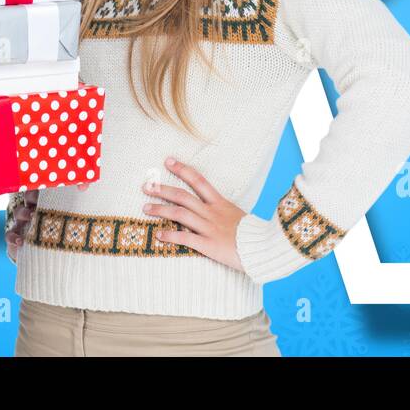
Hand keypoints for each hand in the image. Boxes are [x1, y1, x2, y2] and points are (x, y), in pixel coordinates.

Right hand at [5, 181, 91, 261]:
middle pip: (29, 196)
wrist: (56, 259)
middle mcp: (34, 208)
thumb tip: (85, 188)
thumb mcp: (73, 219)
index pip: (44, 187)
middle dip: (33, 196)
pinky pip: (9, 234)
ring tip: (32, 217)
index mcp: (48, 202)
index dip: (44, 184)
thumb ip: (78, 200)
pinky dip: (12, 237)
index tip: (50, 185)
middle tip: (41, 198)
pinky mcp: (16, 238)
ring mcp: (23, 223)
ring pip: (18, 211)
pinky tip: (20, 241)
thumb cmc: (67, 234)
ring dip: (23, 212)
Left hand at [143, 157, 245, 271]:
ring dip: (160, 210)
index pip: (198, 180)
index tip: (168, 161)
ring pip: (180, 214)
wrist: (264, 248)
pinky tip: (158, 234)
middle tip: (147, 186)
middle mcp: (212, 212)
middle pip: (183, 196)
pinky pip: (185, 238)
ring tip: (145, 208)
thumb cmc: (252, 235)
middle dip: (163, 190)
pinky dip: (170, 235)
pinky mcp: (208, 245)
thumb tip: (211, 208)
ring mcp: (209, 228)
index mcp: (220, 203)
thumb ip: (223, 212)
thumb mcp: (238, 216)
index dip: (182, 169)